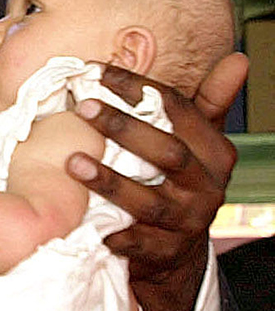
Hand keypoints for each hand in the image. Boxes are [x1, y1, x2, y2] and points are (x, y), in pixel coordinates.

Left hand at [68, 54, 247, 310]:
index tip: (97, 71)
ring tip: (72, 161)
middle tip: (83, 106)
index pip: (179, 111)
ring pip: (148, 200)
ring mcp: (187, 222)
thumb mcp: (197, 144)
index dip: (139, 89)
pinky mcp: (165, 252)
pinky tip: (94, 225)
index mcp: (214, 153)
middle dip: (124, 129)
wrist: (177, 252)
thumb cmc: (179, 182)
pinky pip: (140, 244)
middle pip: (167, 153)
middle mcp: (206, 186)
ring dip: (109, 181)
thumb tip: (240, 58)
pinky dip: (118, 235)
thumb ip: (209, 103)